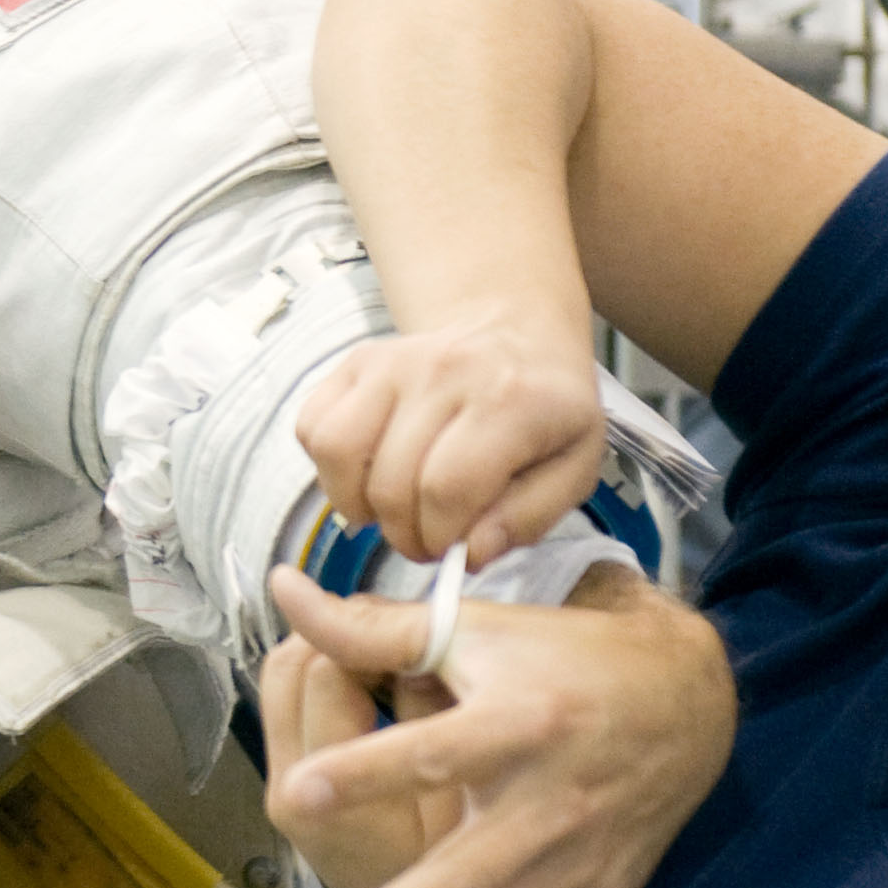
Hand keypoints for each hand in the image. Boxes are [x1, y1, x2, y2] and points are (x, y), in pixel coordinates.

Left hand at [261, 563, 733, 887]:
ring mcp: (572, 871)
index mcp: (522, 724)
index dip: (372, 768)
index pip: (440, 750)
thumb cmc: (561, 660)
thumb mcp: (477, 629)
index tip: (305, 789)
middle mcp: (551, 806)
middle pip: (463, 877)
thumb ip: (375, 626)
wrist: (689, 708)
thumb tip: (283, 591)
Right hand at [296, 302, 605, 560]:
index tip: (451, 550)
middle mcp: (445, 370)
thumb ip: (527, 518)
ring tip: (389, 512)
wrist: (517, 334)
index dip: (440, 537)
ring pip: (337, 450)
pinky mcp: (358, 360)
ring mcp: (393, 359)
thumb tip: (472, 553)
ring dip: (355, 503)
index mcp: (510, 401)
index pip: (447, 488)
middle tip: (424, 540)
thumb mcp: (574, 470)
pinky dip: (329, 466)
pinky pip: (313, 425)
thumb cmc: (547, 412)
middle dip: (403, 534)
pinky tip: (368, 473)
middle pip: (391, 481)